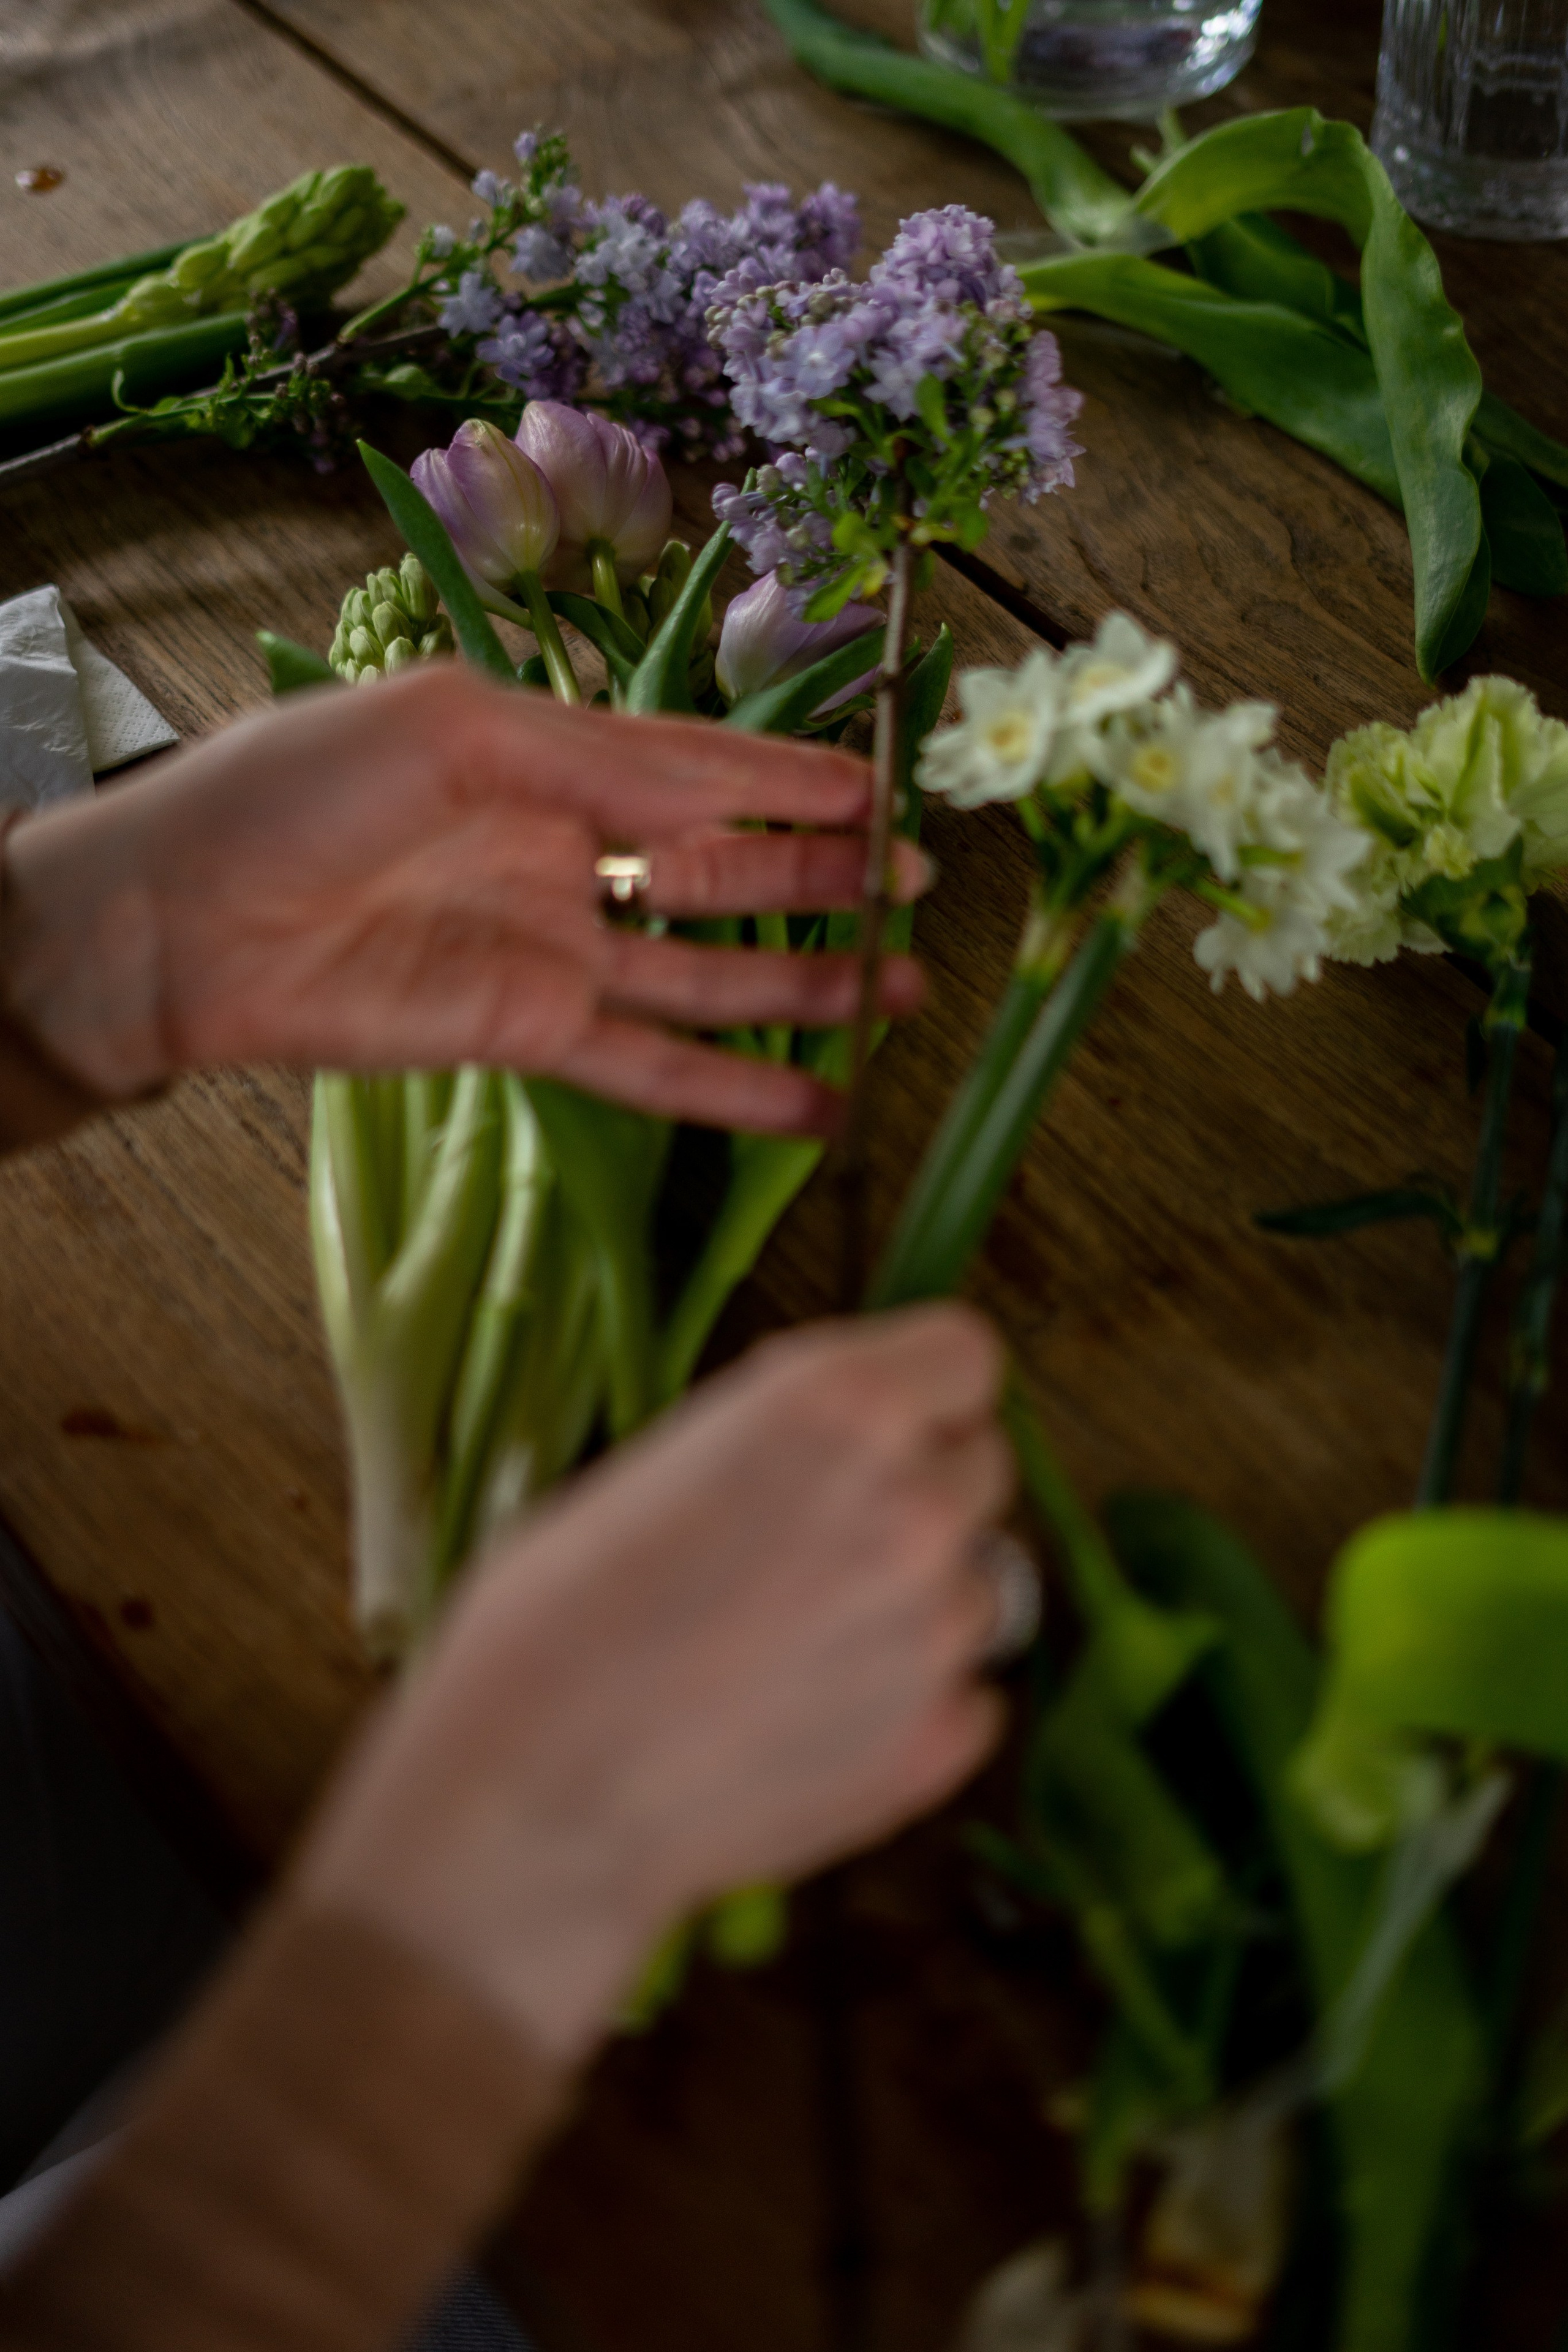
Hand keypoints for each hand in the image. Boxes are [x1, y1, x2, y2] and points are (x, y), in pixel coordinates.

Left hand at [0, 664, 929, 1133]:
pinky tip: (818, 1103)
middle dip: (822, 877)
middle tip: (918, 885)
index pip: (701, 768)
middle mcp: (566, 854)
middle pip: (724, 871)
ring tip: (902, 988)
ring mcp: (556, 952)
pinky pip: (655, 1067)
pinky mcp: (532, 1038)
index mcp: (546, 757)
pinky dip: (736, 1090)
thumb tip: (727, 792)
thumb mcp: (458, 727)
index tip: (886, 789)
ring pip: (710, 974)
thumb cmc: (297, 791)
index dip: (795, 781)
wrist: (183, 921)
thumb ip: (604, 760)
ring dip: (807, 983)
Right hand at [296, 1305, 1011, 2060]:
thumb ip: (779, 1444)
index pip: (964, 1354)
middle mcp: (913, 1508)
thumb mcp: (654, 1468)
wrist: (527, 1802)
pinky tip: (813, 1715)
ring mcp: (937, 1634)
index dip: (921, 1386)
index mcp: (838, 1409)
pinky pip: (967, 1693)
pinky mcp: (939, 1744)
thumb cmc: (547, 1624)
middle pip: (981, 1465)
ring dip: (913, 1598)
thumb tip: (829, 1453)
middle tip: (821, 1535)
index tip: (884, 1416)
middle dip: (917, 1486)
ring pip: (975, 1583)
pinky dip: (912, 1699)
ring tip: (797, 1640)